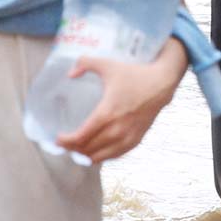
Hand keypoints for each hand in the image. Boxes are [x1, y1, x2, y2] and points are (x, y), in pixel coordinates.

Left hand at [56, 39, 187, 163]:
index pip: (81, 137)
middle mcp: (116, 129)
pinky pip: (115, 156)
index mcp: (107, 113)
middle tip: (65, 142)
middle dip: (73, 148)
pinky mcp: (136, 140)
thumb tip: (69, 74)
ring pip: (100, 156)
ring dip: (86, 155)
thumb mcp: (108, 65)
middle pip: (87, 149)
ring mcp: (127, 137)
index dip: (66, 141)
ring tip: (78, 148)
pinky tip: (96, 151)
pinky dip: (103, 156)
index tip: (58, 138)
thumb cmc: (134, 74)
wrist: (162, 83)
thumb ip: (85, 63)